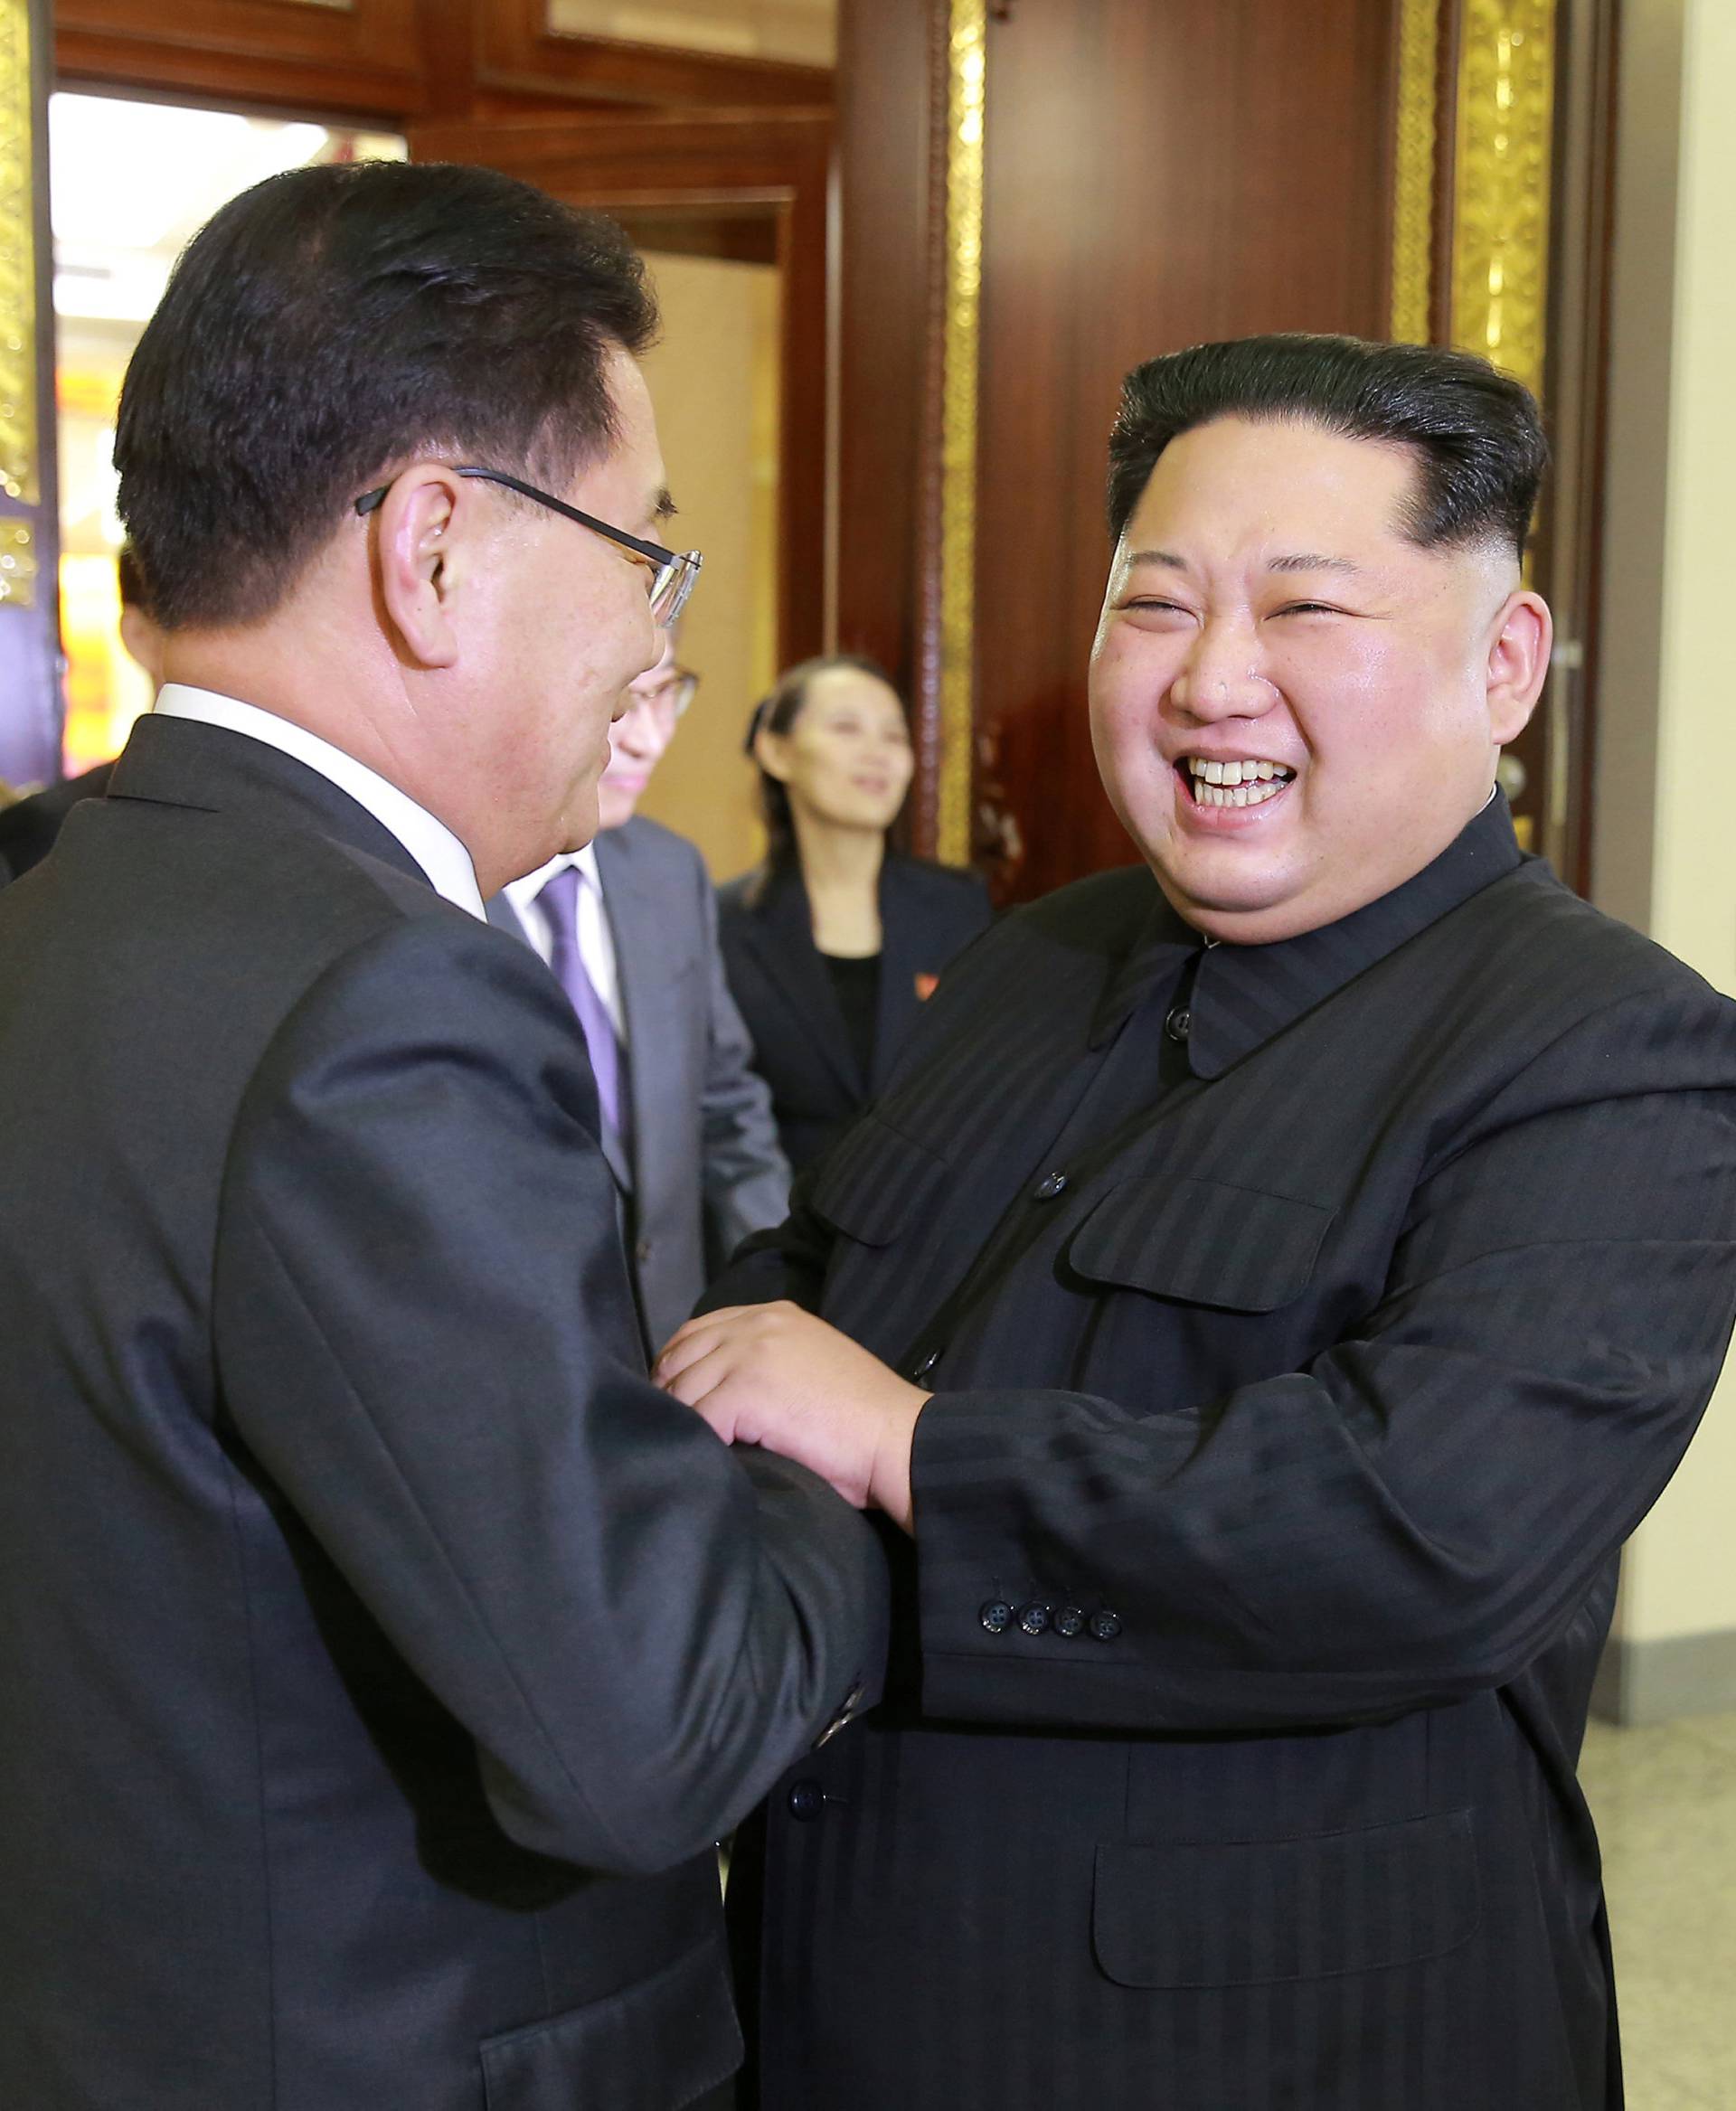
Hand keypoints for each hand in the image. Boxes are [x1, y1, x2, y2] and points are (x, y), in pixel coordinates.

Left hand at [656, 1303, 926, 1531]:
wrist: (898, 1439)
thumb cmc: (861, 1419)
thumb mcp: (811, 1363)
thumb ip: (767, 1359)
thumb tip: (716, 1387)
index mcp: (773, 1314)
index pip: (697, 1331)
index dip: (677, 1366)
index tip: (673, 1399)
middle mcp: (757, 1325)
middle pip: (681, 1356)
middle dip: (669, 1394)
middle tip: (671, 1431)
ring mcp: (750, 1355)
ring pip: (682, 1391)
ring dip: (681, 1423)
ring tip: (686, 1450)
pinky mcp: (746, 1392)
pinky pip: (697, 1420)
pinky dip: (697, 1443)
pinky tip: (709, 1460)